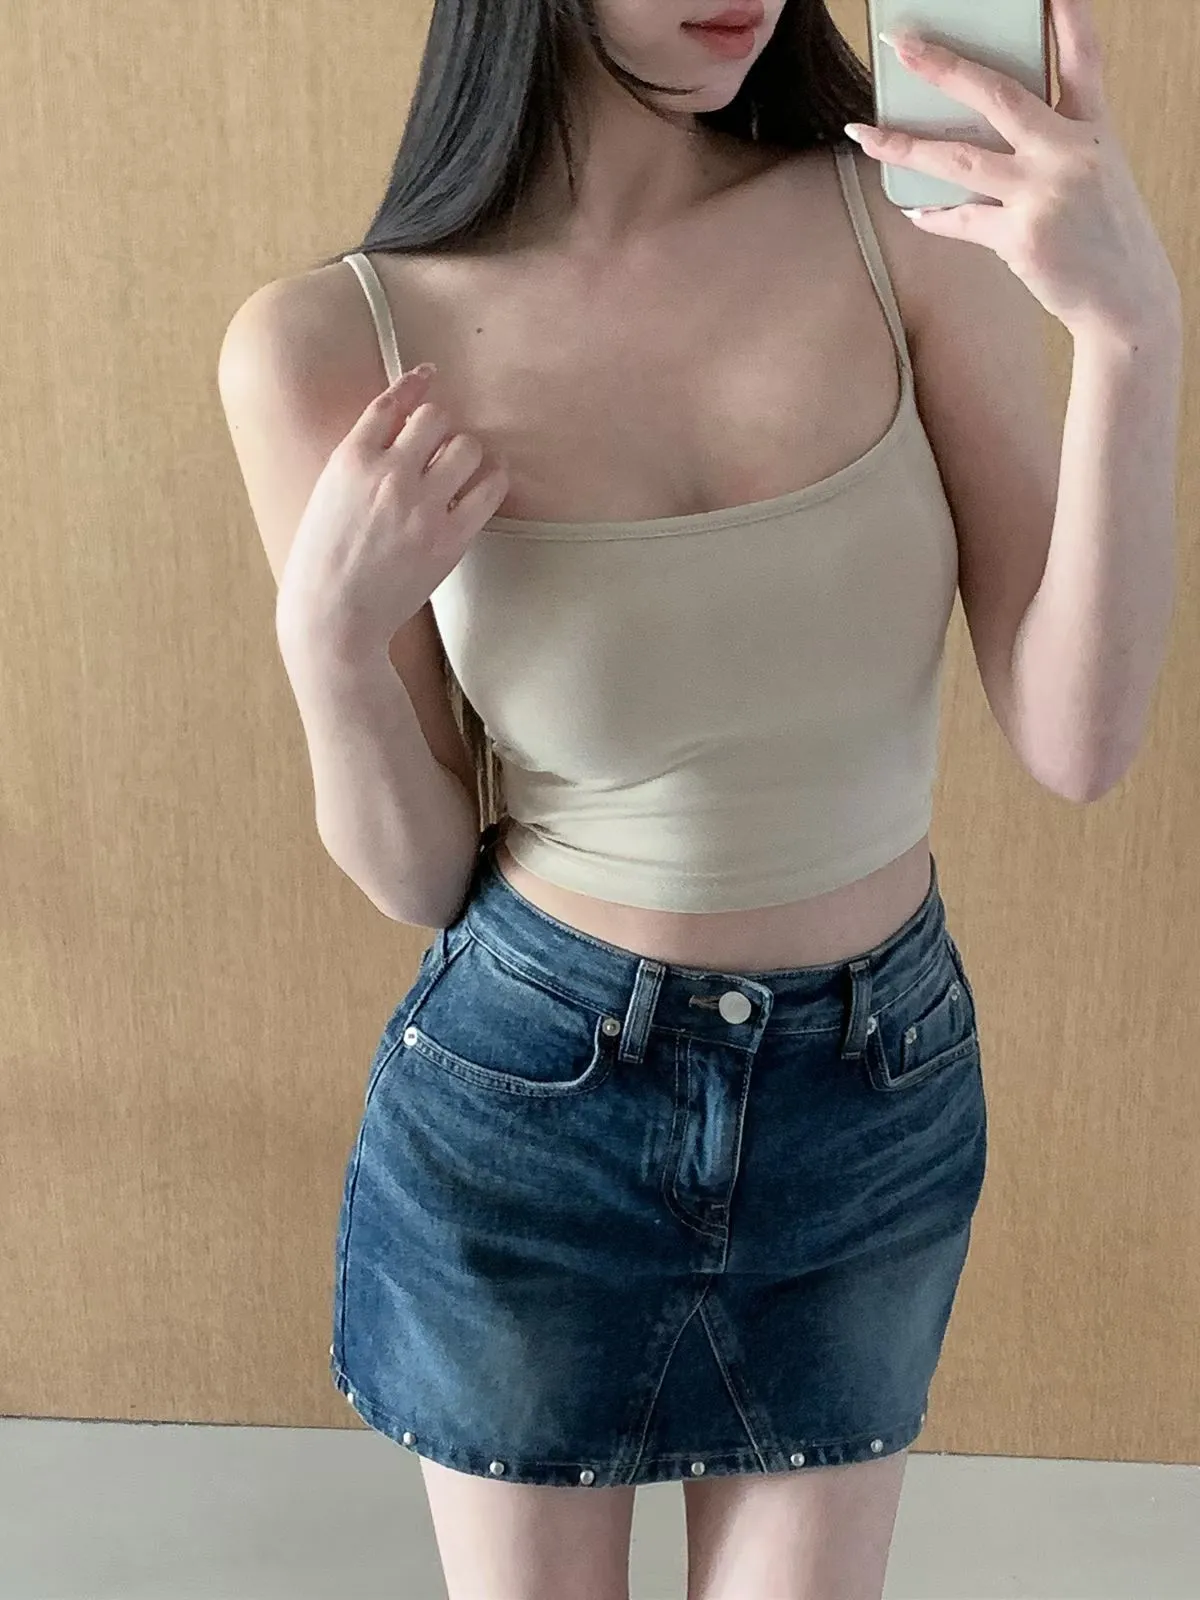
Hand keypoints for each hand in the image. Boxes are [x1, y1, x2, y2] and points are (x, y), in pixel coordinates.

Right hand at [276, 366, 509, 656]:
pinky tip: (489, 480)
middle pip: (436, 418)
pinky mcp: (450, 538)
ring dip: (466, 452)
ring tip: (460, 468)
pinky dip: (493, 479)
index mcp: (350, 460)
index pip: (390, 403)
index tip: (430, 376)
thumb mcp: (327, 495)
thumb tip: (397, 428)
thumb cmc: (322, 560)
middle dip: (440, 427)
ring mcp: (422, 506)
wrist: (333, 617)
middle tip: (439, 446)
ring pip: (467, 447)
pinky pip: (489, 489)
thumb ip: (359, 460)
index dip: (414, 385)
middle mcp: (389, 475)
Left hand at [844, 0, 1180, 344]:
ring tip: (863, 133)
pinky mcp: (1021, 237)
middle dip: (942, 66)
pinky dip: (933, 215)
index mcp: (1094, 128)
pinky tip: (913, 209)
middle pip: (997, 94)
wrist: (1127, 301)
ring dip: (904, 145)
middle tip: (902, 45)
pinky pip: (961, 219)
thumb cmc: (1106, 237)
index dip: (1064, 14)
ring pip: (960, 158)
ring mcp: (1043, 193)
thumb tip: (982, 133)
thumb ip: (1052, 145)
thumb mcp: (1097, 174)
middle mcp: (1069, 151)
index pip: (1081, 56)